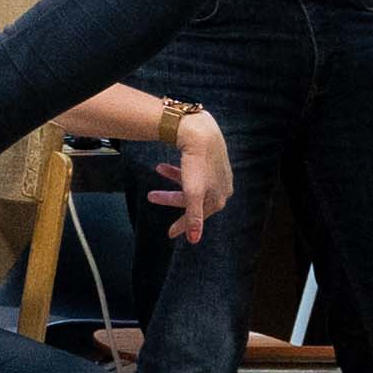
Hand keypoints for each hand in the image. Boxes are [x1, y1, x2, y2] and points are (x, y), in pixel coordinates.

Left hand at [143, 111, 233, 244]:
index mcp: (218, 199)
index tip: (169, 234)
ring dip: (172, 179)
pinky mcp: (212, 160)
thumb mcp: (193, 193)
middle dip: (170, 198)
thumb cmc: (197, 164)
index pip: (197, 218)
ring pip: (191, 184)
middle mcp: (221, 188)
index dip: (181, 225)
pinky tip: (166, 165)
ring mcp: (217, 174)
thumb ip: (193, 217)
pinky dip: (179, 170)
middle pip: (192, 200)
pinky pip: (194, 171)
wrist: (202, 132)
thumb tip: (194, 240)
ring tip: (158, 169)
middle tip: (151, 196)